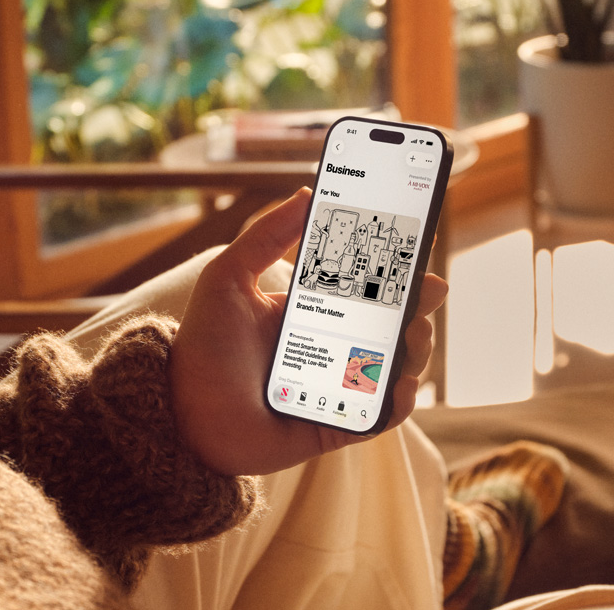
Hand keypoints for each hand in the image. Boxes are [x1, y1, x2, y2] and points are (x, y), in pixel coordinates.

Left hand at [169, 187, 447, 475]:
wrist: (184, 415)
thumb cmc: (203, 346)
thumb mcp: (227, 278)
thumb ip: (265, 236)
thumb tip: (306, 192)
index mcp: (307, 310)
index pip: (358, 284)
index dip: (390, 267)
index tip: (413, 245)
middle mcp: (328, 345)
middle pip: (387, 322)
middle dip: (415, 303)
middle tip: (429, 287)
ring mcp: (336, 385)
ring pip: (392, 363)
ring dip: (414, 345)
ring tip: (414, 329)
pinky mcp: (337, 421)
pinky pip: (379, 413)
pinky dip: (397, 399)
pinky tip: (399, 381)